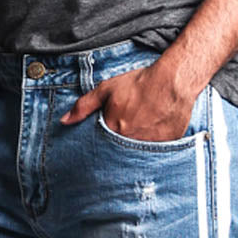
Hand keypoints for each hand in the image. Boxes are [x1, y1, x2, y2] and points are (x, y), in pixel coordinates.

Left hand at [60, 59, 195, 142]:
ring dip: (133, 150)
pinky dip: (151, 149)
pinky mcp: (164, 147)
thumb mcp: (107, 89)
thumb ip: (84, 106)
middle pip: (117, 154)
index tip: (103, 142)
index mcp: (112, 130)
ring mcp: (147, 147)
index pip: (100, 147)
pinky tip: (152, 136)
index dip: (101, 145)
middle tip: (123, 137)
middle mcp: (128, 142)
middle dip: (116, 149)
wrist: (173, 81)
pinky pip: (153, 155)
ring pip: (135, 156)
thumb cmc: (139, 83)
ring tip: (139, 134)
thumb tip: (64, 121)